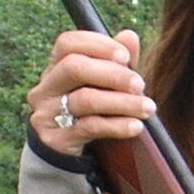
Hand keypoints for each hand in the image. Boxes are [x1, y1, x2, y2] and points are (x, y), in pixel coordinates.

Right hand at [28, 28, 152, 157]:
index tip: (125, 56)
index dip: (97, 44)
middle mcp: (45, 87)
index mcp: (55, 67)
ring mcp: (46, 113)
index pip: (67, 43)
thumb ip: (117, 62)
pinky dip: (117, 126)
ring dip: (122, 102)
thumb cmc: (89, 112)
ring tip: (147, 108)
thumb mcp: (103, 86)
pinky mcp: (55, 139)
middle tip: (140, 85)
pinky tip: (136, 126)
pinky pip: (89, 127)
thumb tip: (130, 36)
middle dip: (112, 74)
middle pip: (74, 67)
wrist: (64, 157)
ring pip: (85, 99)